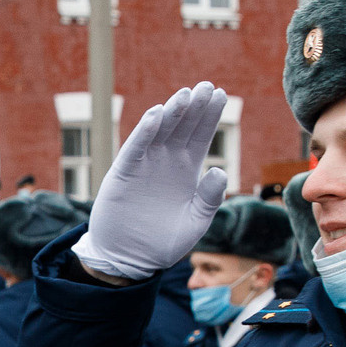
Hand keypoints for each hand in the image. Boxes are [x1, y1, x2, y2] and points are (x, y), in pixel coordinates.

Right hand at [73, 83, 230, 282]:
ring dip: (172, 112)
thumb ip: (209, 200)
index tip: (222, 94)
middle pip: (183, 127)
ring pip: (159, 131)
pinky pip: (135, 149)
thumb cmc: (163, 243)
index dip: (210, 115)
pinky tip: (155, 116)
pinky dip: (144, 133)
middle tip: (207, 86)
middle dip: (194, 107)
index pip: (201, 135)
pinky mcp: (124, 174)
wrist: (129, 260)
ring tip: (185, 95)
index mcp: (187, 171)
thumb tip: (220, 171)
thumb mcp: (194, 224)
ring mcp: (144, 165)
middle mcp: (166, 162)